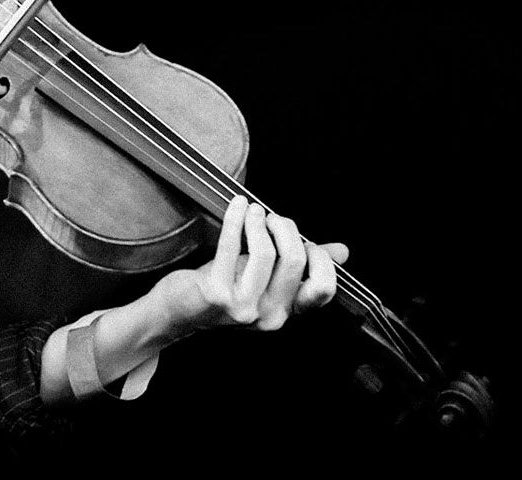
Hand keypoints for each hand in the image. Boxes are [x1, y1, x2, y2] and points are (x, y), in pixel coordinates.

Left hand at [150, 194, 348, 338]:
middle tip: (271, 218)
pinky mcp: (217, 295)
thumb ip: (302, 266)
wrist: (179, 310)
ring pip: (266, 252)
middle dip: (285, 228)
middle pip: (295, 260)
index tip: (305, 238)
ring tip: (253, 211)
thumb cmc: (224, 288)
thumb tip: (342, 252)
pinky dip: (236, 219)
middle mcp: (269, 315)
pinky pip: (231, 246)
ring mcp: (243, 308)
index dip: (321, 258)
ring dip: (259, 221)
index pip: (322, 290)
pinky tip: (237, 206)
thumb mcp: (266, 279)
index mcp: (286, 311)